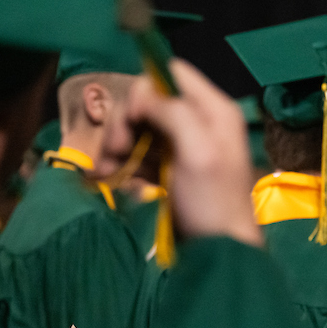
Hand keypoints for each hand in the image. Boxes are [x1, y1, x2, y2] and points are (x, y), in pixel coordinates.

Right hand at [127, 59, 262, 246]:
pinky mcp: (170, 171)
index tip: (133, 117)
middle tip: (116, 149)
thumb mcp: (198, 150)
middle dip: (126, 123)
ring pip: (139, 129)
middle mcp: (200, 122)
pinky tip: (110, 179)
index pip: (172, 73)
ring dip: (118, 146)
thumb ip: (173, 112)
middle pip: (150, 102)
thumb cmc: (212, 201)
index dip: (146, 89)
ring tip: (106, 171)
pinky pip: (139, 156)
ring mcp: (184, 148)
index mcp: (214, 110)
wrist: (220, 254)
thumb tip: (142, 94)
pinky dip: (123, 165)